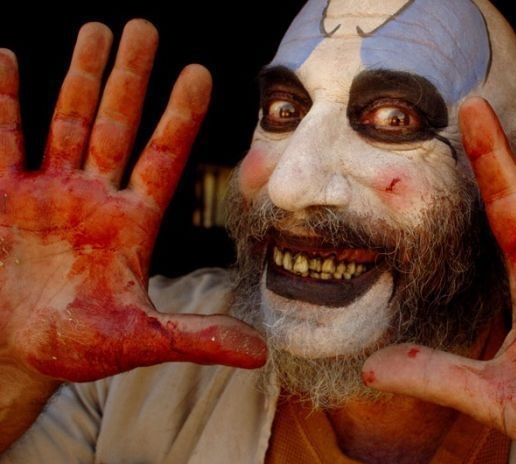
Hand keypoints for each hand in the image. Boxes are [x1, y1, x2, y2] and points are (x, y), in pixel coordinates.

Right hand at [0, 20, 265, 382]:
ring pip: (68, 121)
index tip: (200, 74)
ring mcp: (48, 193)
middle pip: (117, 124)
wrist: (20, 354)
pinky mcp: (3, 200)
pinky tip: (9, 59)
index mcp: (131, 223)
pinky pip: (3, 141)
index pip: (161, 157)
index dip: (179, 117)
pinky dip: (3, 103)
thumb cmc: (82, 346)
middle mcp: (95, 197)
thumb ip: (197, 338)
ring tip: (99, 29)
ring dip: (80, 76)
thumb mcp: (141, 341)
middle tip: (146, 27)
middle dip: (131, 77)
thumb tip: (260, 353)